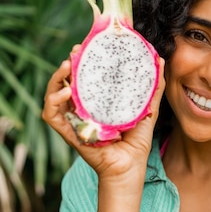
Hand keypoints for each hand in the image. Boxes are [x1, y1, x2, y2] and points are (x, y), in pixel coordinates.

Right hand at [42, 45, 165, 185]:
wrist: (131, 167)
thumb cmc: (136, 140)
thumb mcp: (147, 109)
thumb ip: (153, 86)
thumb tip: (160, 59)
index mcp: (96, 101)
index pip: (83, 75)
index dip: (82, 59)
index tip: (87, 44)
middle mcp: (81, 109)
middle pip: (66, 81)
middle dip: (67, 64)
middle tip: (76, 50)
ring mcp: (73, 121)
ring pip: (53, 95)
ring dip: (56, 78)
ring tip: (67, 66)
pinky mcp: (69, 133)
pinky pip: (51, 117)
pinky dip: (52, 103)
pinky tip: (64, 92)